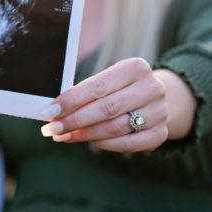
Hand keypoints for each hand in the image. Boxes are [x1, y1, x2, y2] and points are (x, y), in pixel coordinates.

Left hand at [40, 58, 169, 153]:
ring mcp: (159, 112)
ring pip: (116, 128)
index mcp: (136, 68)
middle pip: (106, 108)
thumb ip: (85, 93)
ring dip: (85, 134)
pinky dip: (105, 144)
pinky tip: (88, 141)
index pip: (97, 86)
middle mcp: (152, 88)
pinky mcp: (161, 134)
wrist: (154, 99)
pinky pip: (127, 144)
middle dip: (75, 120)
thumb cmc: (120, 88)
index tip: (50, 111)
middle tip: (53, 129)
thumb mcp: (107, 81)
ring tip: (64, 136)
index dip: (71, 100)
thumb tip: (54, 111)